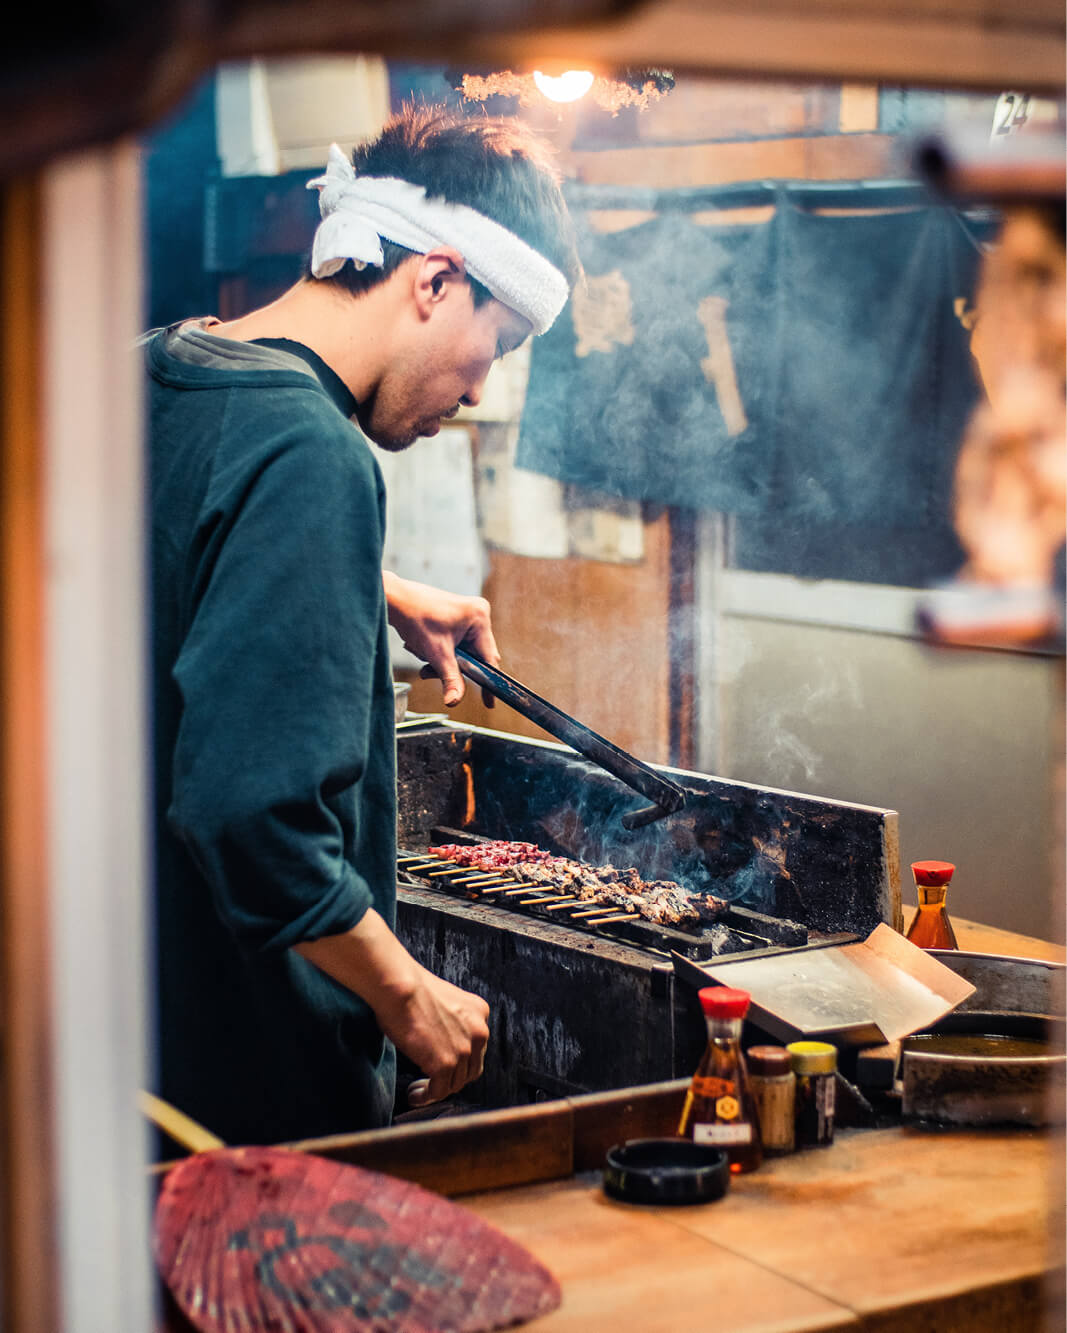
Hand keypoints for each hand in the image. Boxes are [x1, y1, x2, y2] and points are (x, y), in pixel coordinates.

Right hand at [374, 963, 489, 1106]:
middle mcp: (479, 1032)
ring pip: (455, 1083)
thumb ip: (450, 1020)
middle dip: (452, 1077)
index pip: (476, 1047)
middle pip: (471, 1068)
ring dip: (438, 1089)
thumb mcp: (444, 1000)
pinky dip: (426, 1097)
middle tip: (432, 1080)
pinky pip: (439, 1091)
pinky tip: (414, 1095)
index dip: (460, 1059)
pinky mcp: (445, 1064)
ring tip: (420, 1089)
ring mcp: (464, 1050)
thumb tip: (438, 1040)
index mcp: (479, 1012)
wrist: (399, 986)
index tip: (442, 1064)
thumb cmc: (410, 989)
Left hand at [382, 571, 498, 706]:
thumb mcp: (436, 653)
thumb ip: (450, 679)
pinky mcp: (456, 618)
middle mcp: (478, 614)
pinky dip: (440, 652)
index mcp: (480, 618)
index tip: (488, 703)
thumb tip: (454, 701)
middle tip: (431, 671)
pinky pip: (455, 645)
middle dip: (453, 667)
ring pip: (462, 653)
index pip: (489, 658)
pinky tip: (423, 647)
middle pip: (474, 657)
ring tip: (424, 657)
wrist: (393, 599)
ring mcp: (467, 615)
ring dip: (443, 661)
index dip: (486, 683)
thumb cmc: (415, 617)